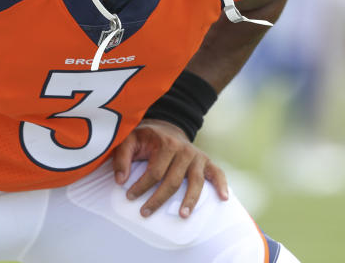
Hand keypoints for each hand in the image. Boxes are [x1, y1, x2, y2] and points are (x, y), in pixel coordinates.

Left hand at [109, 119, 228, 218]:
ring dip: (190, 200)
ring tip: (182, 215)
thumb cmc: (146, 138)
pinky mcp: (206, 161)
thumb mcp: (129, 140)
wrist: (167, 128)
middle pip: (173, 180)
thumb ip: (122, 158)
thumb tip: (121, 180)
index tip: (129, 197)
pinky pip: (217, 173)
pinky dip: (222, 185)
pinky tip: (223, 198)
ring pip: (195, 182)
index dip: (141, 186)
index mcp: (166, 144)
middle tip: (145, 212)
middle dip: (158, 199)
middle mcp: (184, 150)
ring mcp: (197, 156)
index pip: (154, 171)